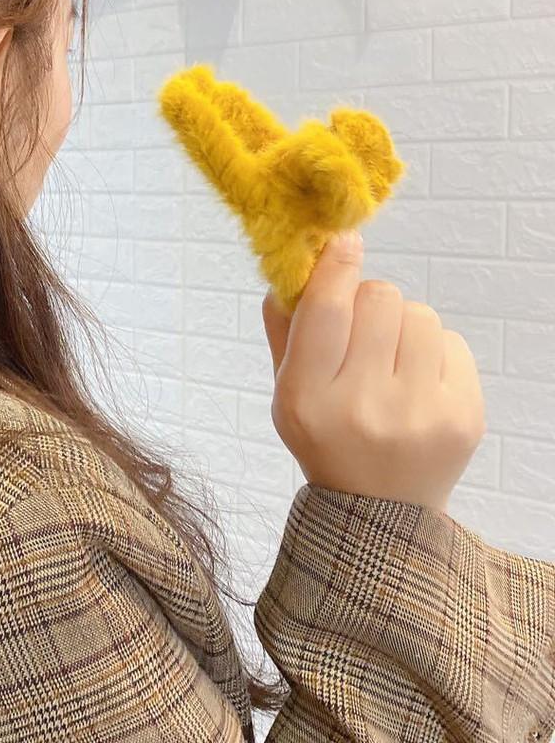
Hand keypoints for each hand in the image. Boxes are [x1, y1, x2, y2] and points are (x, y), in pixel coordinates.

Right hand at [262, 230, 484, 512]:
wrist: (379, 508)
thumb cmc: (325, 435)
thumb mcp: (286, 391)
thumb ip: (284, 330)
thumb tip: (295, 268)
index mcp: (308, 399)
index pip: (326, 312)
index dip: (336, 267)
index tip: (345, 241)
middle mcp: (363, 407)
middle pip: (379, 299)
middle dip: (370, 301)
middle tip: (364, 330)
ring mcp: (420, 414)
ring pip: (420, 315)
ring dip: (404, 326)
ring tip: (393, 362)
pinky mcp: (465, 417)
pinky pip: (453, 342)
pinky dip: (434, 351)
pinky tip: (418, 382)